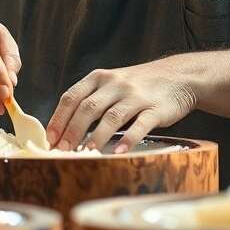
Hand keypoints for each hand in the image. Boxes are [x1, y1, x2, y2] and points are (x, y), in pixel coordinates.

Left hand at [45, 61, 196, 152]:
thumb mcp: (112, 83)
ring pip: (112, 117)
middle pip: (88, 108)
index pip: (72, 97)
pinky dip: (128, 139)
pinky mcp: (156, 109)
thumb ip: (91, 100)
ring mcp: (136, 96)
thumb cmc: (139, 85)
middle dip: (72, 131)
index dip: (58, 119)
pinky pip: (140, 125)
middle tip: (62, 150)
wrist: (180, 76)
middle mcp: (116, 84)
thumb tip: (64, 130)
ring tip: (85, 153)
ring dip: (96, 137)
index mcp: (100, 78)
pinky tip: (118, 152)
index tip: (49, 139)